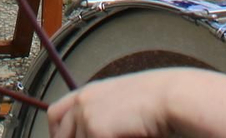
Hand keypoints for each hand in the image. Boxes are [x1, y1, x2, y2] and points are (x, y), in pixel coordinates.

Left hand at [46, 72, 181, 137]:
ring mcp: (86, 117)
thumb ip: (104, 114)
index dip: (57, 132)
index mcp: (88, 92)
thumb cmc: (157, 100)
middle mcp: (82, 102)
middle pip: (60, 134)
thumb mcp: (122, 101)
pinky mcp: (96, 132)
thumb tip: (99, 130)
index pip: (55, 114)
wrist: (170, 98)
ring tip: (122, 136)